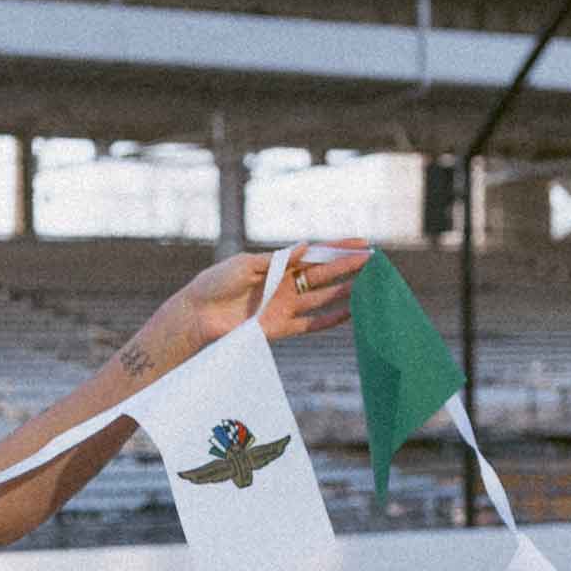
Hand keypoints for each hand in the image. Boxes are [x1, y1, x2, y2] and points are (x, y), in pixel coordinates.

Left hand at [172, 239, 370, 350]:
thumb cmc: (215, 284)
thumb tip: (305, 246)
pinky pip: (309, 325)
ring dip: (345, 292)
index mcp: (277, 265)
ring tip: (369, 286)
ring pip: (321, 298)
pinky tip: (350, 314)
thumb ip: (276, 259)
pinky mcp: (277, 328)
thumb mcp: (244, 264)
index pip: (314, 255)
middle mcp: (284, 285)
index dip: (337, 248)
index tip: (363, 242)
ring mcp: (282, 307)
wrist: (196, 314)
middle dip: (348, 267)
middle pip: (323, 275)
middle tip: (374, 262)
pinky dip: (329, 320)